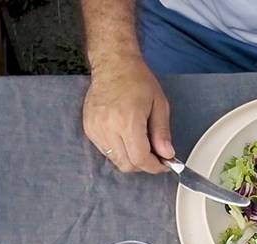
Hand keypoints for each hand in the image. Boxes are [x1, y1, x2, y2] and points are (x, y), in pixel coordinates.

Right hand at [82, 54, 173, 173]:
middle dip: (142, 165)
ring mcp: (96, 129)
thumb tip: (167, 155)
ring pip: (115, 159)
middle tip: (154, 155)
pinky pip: (105, 150)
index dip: (154, 166)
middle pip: (126, 164)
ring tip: (139, 142)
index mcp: (128, 121)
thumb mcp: (159, 104)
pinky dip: (118, 149)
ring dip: (130, 157)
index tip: (163, 165)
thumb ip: (162, 132)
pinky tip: (125, 135)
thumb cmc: (137, 79)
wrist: (113, 64)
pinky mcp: (89, 128)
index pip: (140, 158)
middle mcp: (109, 128)